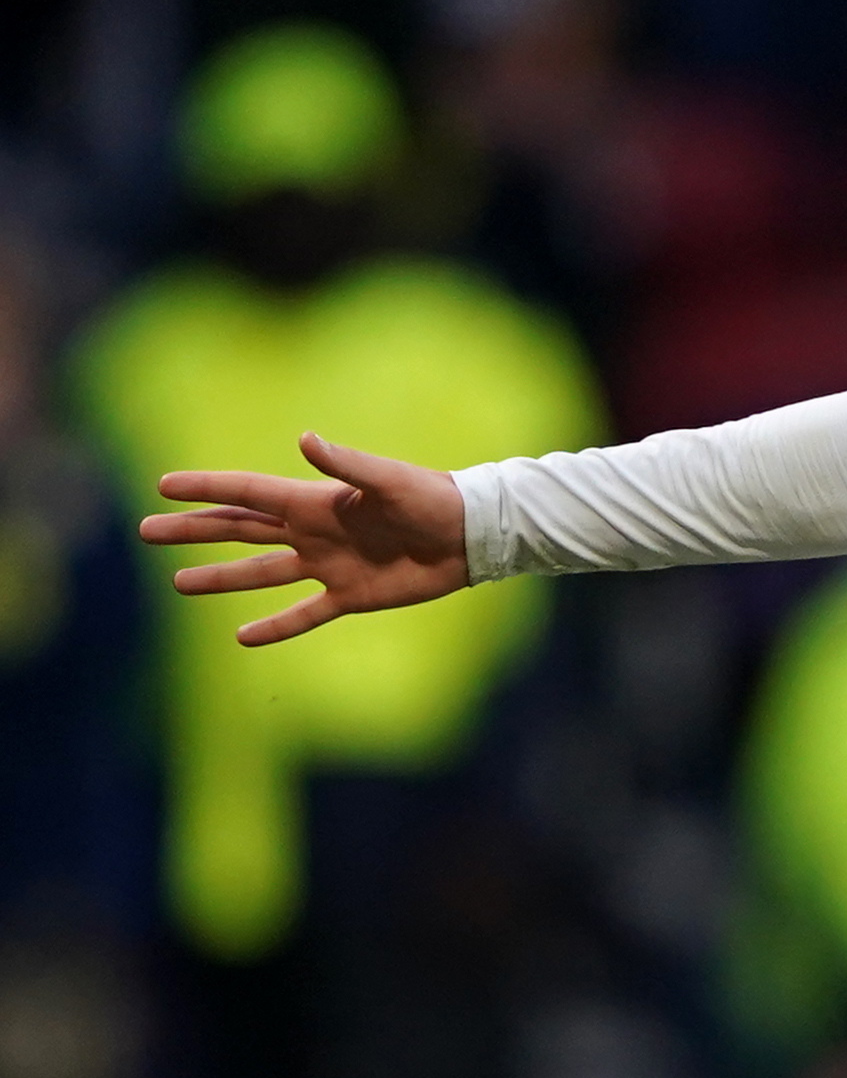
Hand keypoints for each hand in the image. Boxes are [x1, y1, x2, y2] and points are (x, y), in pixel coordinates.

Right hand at [137, 431, 469, 645]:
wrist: (468, 537)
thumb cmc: (432, 498)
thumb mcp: (388, 480)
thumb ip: (345, 464)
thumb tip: (304, 440)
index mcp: (314, 501)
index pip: (247, 493)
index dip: (205, 489)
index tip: (162, 486)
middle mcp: (312, 532)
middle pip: (239, 531)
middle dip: (194, 530)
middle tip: (147, 531)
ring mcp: (328, 565)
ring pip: (261, 573)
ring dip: (221, 577)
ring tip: (178, 583)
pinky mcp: (350, 596)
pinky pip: (304, 615)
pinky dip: (275, 626)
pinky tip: (243, 637)